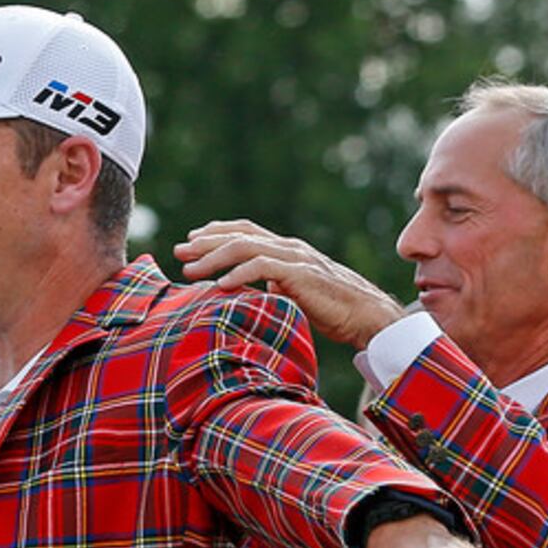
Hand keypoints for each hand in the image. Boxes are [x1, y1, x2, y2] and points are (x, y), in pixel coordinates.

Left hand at [174, 220, 409, 349]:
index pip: (246, 231)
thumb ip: (274, 286)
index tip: (191, 240)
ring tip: (190, 270)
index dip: (217, 232)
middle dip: (205, 242)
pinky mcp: (301, 275)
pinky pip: (263, 268)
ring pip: (246, 247)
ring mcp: (296, 258)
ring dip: (214, 258)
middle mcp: (290, 248)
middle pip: (240, 235)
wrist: (368, 316)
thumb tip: (251, 292)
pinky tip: (220, 285)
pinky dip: (239, 274)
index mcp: (287, 249)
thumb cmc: (334, 309)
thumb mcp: (295, 294)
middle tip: (179, 251)